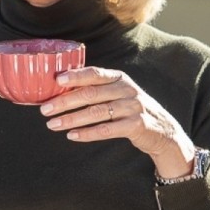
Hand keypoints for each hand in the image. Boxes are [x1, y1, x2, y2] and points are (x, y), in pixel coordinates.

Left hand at [40, 66, 196, 179]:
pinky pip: (107, 129)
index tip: (57, 80)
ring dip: (72, 119)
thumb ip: (97, 90)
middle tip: (45, 109)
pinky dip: (87, 133)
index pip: (95, 73)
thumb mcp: (119, 94)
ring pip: (96, 113)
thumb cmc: (131, 111)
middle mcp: (127, 90)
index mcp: (120, 78)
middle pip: (92, 94)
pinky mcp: (136, 126)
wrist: (163, 131)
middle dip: (65, 101)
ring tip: (53, 125)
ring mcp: (133, 107)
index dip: (76, 75)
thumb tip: (61, 89)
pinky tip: (72, 136)